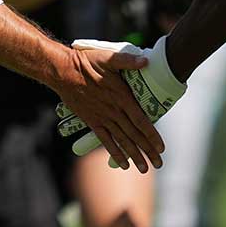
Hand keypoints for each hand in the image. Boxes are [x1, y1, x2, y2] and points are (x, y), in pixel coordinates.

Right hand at [56, 36, 184, 167]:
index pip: (140, 120)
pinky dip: (115, 152)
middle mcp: (113, 111)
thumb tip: (146, 61)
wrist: (64, 73)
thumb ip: (128, 61)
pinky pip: (105, 140)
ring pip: (122, 140)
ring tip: (145, 169)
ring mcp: (102, 118)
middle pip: (134, 135)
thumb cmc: (87, 63)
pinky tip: (123, 164)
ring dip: (134, 155)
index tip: (161, 148)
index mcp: (121, 97)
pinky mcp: (92, 121)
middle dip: (147, 150)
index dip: (152, 135)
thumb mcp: (109, 57)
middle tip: (159, 163)